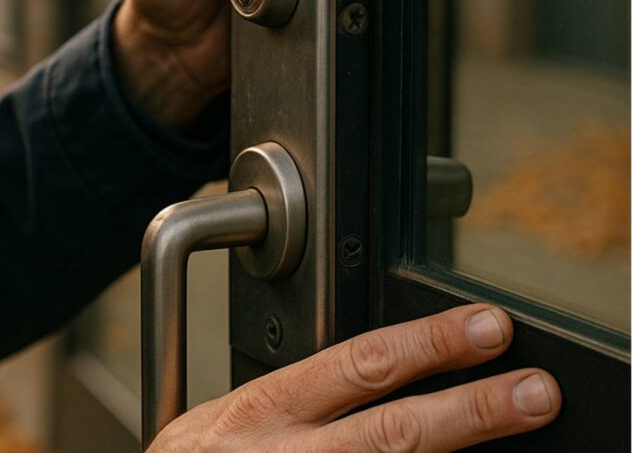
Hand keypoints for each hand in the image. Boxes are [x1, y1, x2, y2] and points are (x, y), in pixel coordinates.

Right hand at [148, 304, 559, 451]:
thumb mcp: (226, 422)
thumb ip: (293, 403)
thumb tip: (382, 375)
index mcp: (260, 411)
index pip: (356, 366)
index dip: (427, 344)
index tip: (485, 329)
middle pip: (392, 433)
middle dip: (470, 410)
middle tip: (536, 390)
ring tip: (520, 427)